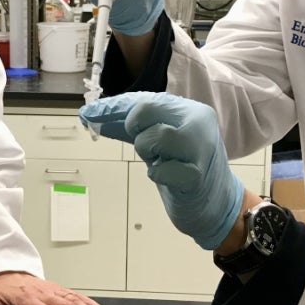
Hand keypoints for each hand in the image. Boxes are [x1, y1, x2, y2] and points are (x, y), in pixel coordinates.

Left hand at [79, 92, 243, 250]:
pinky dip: (157, 174)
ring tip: (161, 160)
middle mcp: (199, 122)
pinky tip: (168, 177)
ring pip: (152, 138)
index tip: (88, 116)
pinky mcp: (196, 176)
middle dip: (136, 131)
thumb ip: (128, 124)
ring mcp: (200, 149)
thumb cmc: (182, 166)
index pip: (143, 100)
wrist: (217, 204)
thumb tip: (88, 114)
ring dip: (147, 152)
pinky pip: (159, 171)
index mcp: (190, 109)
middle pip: (145, 110)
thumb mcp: (159, 138)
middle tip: (150, 147)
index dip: (111, 110)